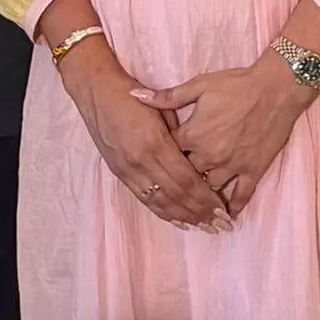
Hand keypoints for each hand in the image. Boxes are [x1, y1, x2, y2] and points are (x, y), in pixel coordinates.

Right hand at [55, 40, 228, 230]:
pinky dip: (165, 212)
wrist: (96, 91)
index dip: (206, 198)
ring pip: (161, 202)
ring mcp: (128, 170)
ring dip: (185, 217)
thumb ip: (180, 134)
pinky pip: (145, 199)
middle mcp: (141, 161)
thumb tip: (200, 158)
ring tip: (206, 228)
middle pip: (177, 195)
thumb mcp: (162, 108)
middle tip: (222, 225)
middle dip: (201, 213)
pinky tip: (180, 221)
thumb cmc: (132, 95)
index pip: (186, 179)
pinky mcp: (120, 173)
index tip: (224, 209)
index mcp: (155, 142)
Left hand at [135, 57, 319, 217]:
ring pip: (209, 189)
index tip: (156, 164)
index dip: (162, 158)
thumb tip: (134, 94)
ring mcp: (232, 165)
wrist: (276, 88)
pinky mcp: (253, 170)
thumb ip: (166, 97)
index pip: (168, 154)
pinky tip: (227, 215)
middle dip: (180, 181)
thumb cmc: (237, 84)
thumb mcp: (199, 86)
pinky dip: (233, 206)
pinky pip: (241, 195)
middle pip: (186, 176)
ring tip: (195, 206)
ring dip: (202, 197)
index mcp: (192, 135)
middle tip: (174, 188)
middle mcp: (209, 155)